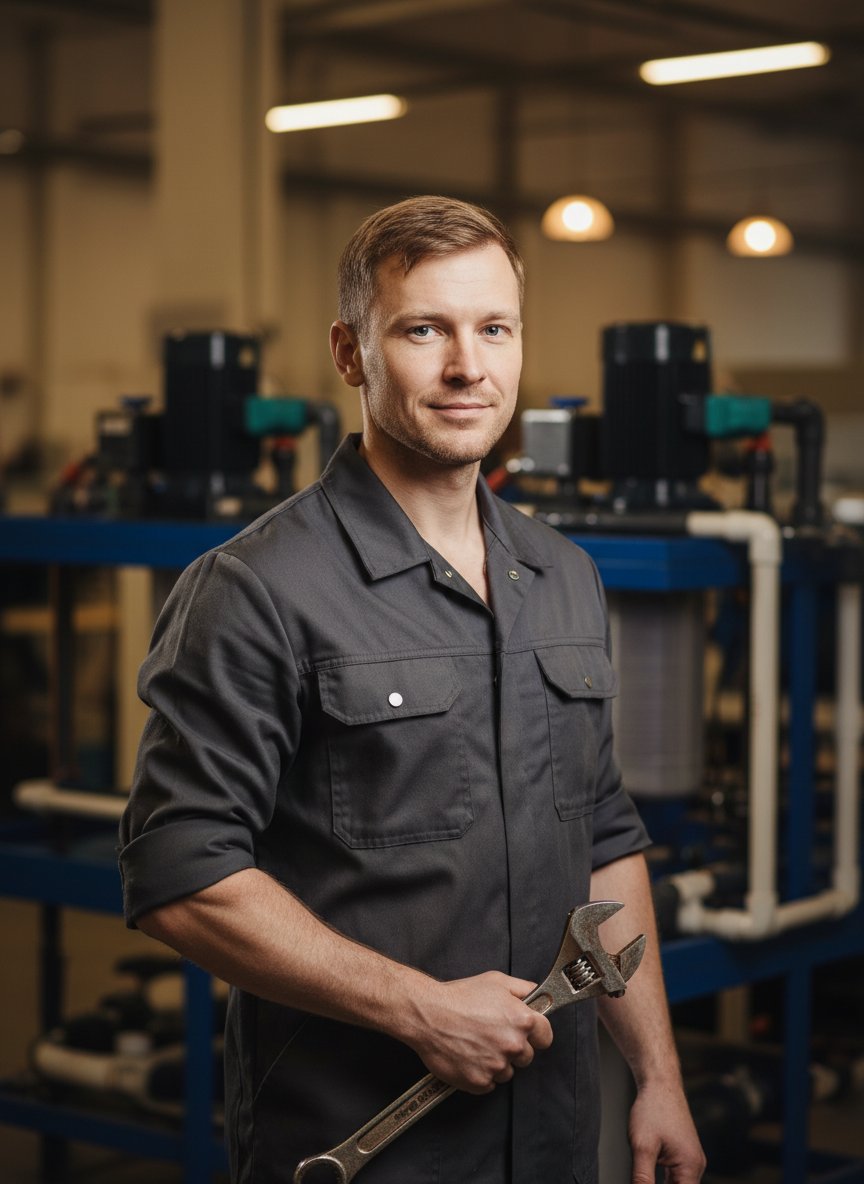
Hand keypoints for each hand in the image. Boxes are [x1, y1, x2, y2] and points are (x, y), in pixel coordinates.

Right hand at [404, 971, 553, 1093]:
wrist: (428, 1014)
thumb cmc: (459, 996)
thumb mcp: (496, 981)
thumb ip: (524, 988)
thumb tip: (537, 994)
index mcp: (522, 1020)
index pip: (545, 1037)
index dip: (536, 1034)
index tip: (528, 1034)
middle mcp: (513, 1045)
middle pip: (526, 1056)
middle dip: (513, 1047)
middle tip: (492, 1034)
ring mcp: (496, 1066)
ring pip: (507, 1072)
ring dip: (496, 1062)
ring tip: (476, 1043)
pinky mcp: (479, 1082)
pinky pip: (489, 1084)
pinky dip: (480, 1074)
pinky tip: (468, 1056)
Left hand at [628, 1080, 705, 1183]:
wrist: (659, 1083)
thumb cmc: (653, 1108)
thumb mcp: (642, 1147)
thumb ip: (642, 1178)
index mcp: (691, 1167)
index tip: (645, 1183)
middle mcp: (695, 1165)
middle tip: (643, 1179)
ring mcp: (690, 1159)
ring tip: (645, 1176)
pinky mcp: (683, 1154)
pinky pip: (676, 1177)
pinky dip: (664, 1181)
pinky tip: (649, 1178)